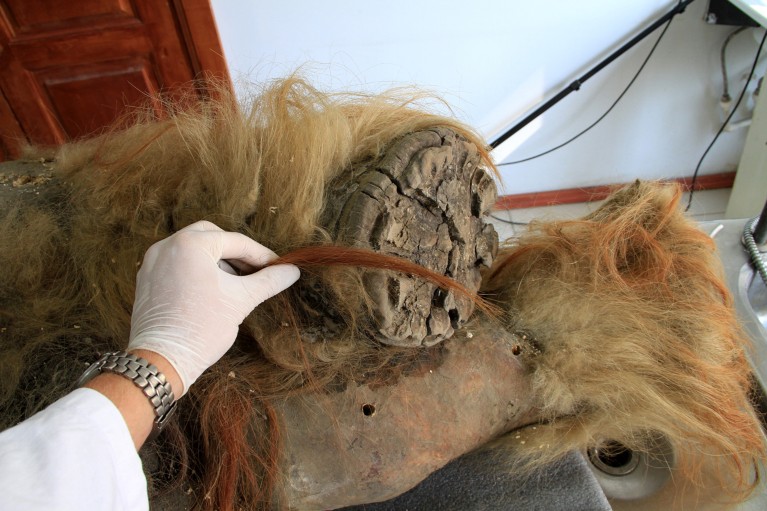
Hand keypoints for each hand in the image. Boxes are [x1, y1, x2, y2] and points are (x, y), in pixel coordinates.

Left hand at [127, 221, 299, 394]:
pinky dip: (197, 270)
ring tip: (235, 284)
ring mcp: (154, 261)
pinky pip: (178, 263)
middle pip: (212, 237)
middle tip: (256, 271)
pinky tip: (212, 290)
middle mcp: (168, 245)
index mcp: (191, 244)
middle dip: (236, 252)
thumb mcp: (242, 300)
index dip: (261, 255)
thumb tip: (292, 271)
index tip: (278, 267)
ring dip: (217, 261)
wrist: (162, 360)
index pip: (236, 241)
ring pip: (194, 249)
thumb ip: (269, 280)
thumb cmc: (201, 328)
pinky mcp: (147, 278)